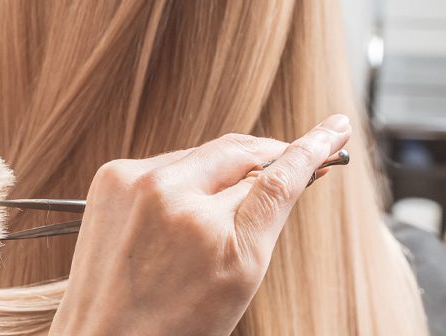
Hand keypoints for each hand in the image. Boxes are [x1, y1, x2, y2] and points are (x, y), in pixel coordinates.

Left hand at [50, 115, 351, 334]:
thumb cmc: (175, 322)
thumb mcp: (240, 275)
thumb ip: (268, 215)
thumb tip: (295, 166)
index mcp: (206, 225)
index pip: (276, 174)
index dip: (312, 148)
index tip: (335, 128)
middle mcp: (165, 191)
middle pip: (238, 152)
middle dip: (269, 156)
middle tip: (300, 159)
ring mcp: (131, 180)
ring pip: (202, 156)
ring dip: (223, 172)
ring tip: (221, 217)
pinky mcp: (109, 178)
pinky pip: (166, 165)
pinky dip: (185, 180)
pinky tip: (184, 213)